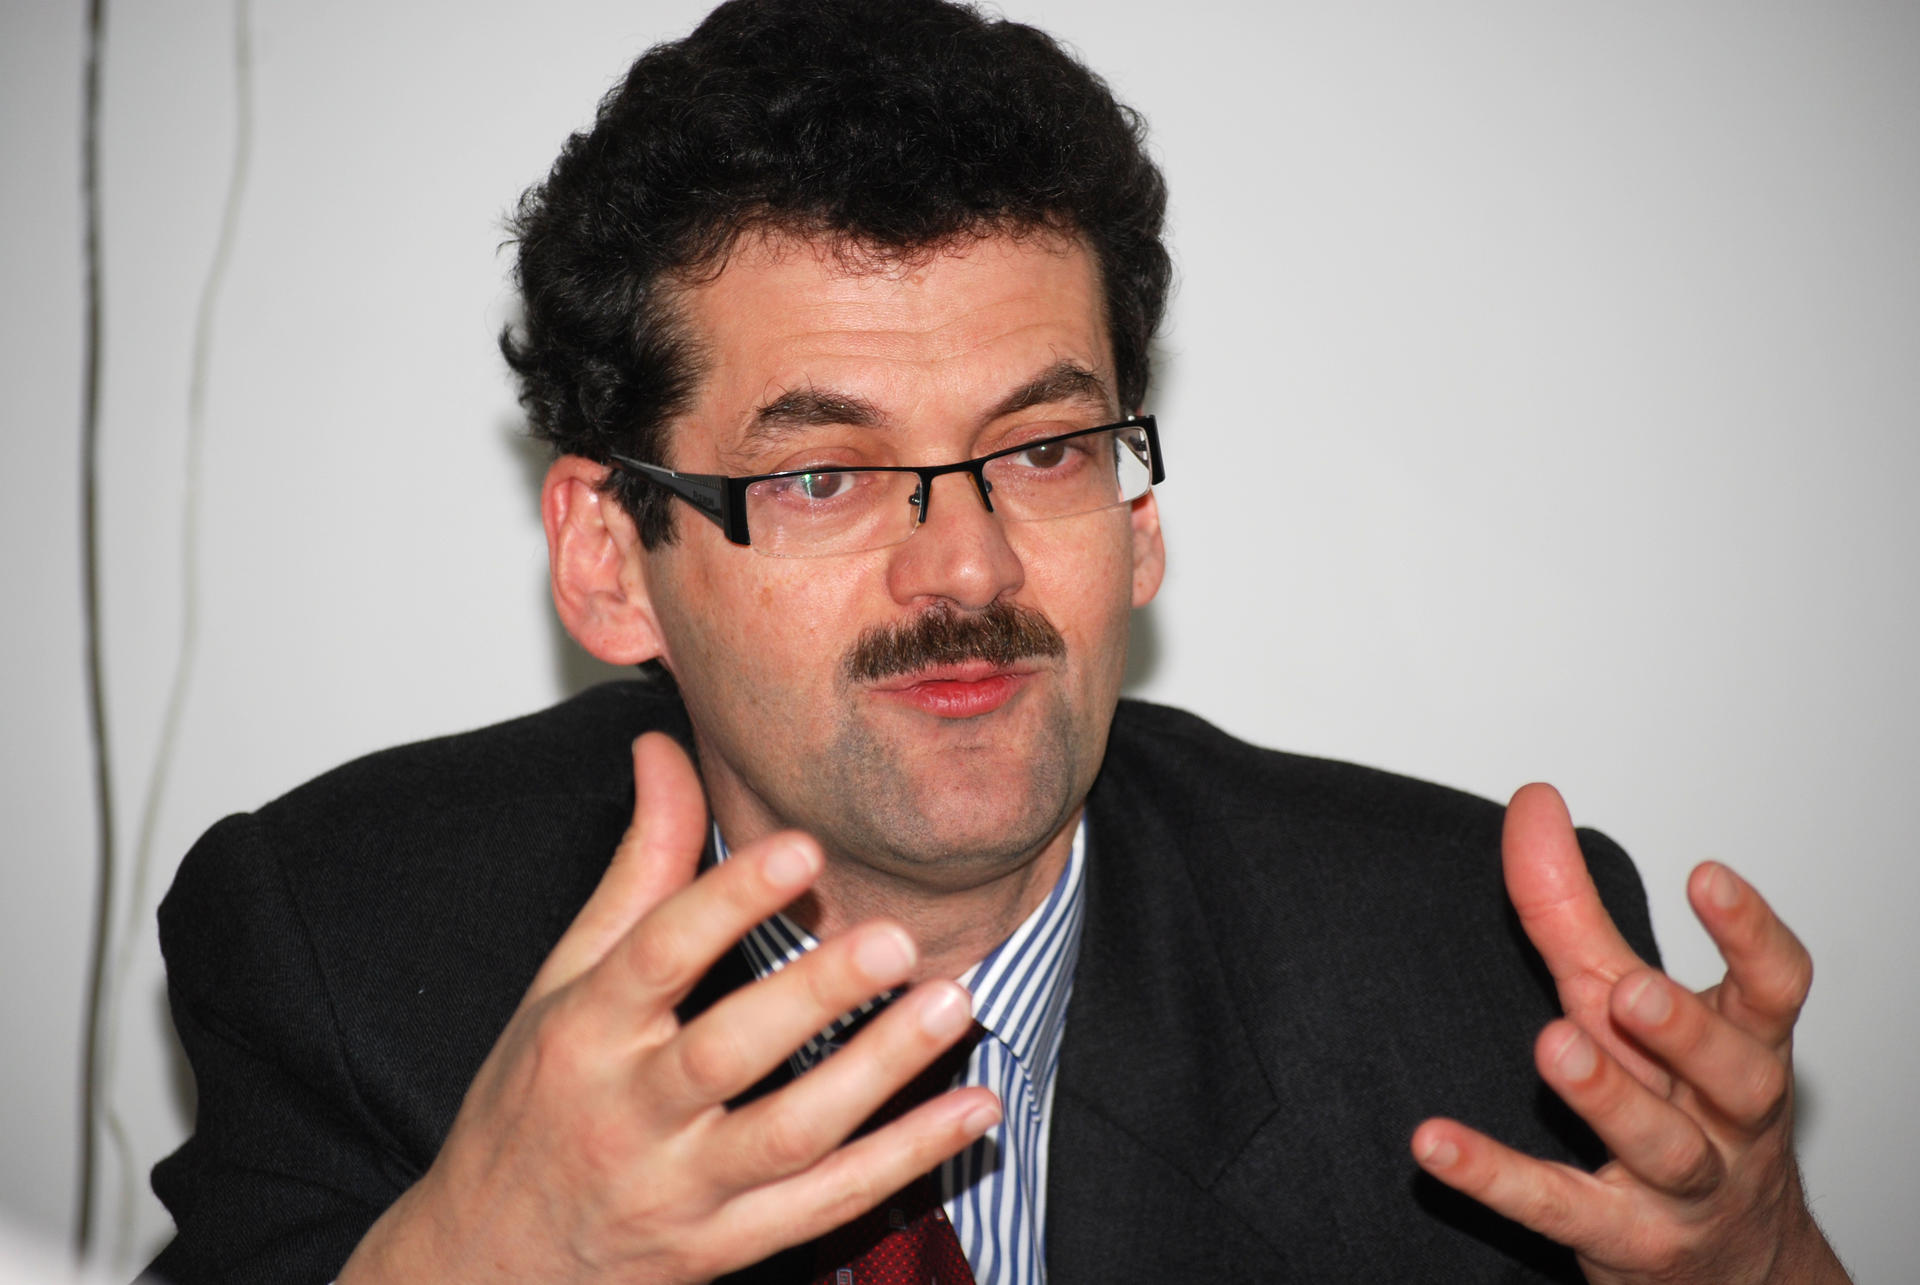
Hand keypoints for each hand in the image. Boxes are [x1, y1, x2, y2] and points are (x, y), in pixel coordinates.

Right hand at [339, 733, 1000, 1284]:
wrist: (490, 1258)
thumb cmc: (535, 1101)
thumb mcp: (567, 980)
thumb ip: (638, 869)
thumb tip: (662, 748)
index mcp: (583, 1032)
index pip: (655, 956)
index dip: (727, 900)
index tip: (803, 847)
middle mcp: (626, 1114)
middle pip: (724, 1052)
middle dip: (813, 997)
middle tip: (897, 940)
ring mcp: (678, 1190)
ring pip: (787, 1136)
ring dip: (877, 1073)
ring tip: (953, 1004)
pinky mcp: (723, 1247)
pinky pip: (825, 1206)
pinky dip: (905, 1159)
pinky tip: (972, 1107)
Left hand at [1410, 783, 1847, 1283]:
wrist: (1728, 1263)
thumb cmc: (1677, 1103)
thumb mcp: (1630, 1003)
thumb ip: (1576, 909)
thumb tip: (1532, 802)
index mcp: (1743, 1048)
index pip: (1775, 991)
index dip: (1751, 936)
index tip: (1707, 877)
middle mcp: (1727, 1118)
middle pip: (1732, 1074)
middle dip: (1686, 1030)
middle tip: (1634, 991)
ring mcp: (1682, 1187)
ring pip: (1663, 1146)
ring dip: (1610, 1098)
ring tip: (1558, 1048)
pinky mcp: (1620, 1239)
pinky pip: (1555, 1208)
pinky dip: (1494, 1175)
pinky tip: (1433, 1143)